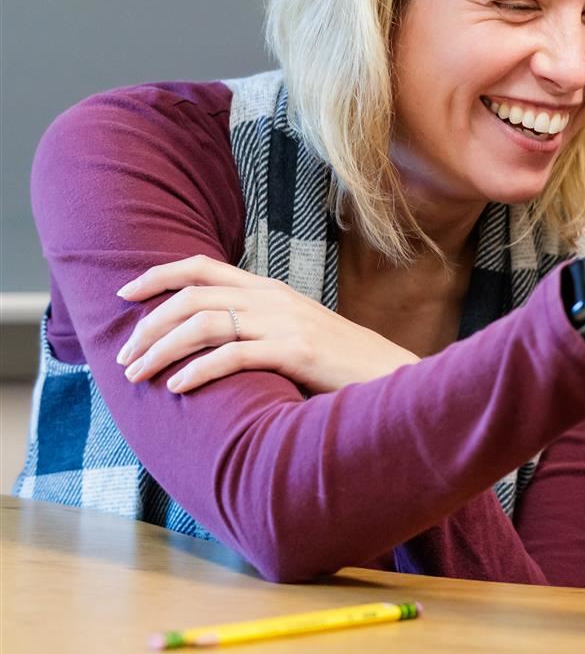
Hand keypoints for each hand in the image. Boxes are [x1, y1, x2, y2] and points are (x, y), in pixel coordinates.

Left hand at [115, 255, 418, 393]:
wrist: (390, 375)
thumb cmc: (340, 361)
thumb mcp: (296, 330)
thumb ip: (258, 323)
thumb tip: (209, 335)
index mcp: (270, 289)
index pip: (203, 266)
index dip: (159, 275)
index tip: (125, 294)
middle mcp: (273, 299)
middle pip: (193, 296)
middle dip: (149, 325)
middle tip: (125, 356)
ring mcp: (285, 323)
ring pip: (205, 323)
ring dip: (162, 349)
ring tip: (139, 375)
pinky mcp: (295, 351)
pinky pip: (234, 354)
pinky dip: (199, 369)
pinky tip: (179, 386)